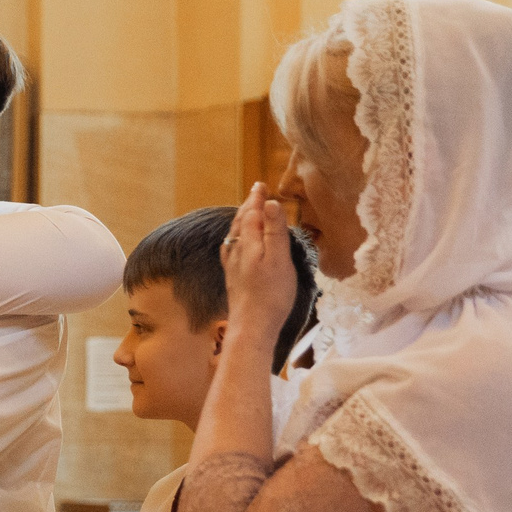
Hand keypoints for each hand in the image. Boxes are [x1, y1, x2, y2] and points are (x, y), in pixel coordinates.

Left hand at [220, 182, 297, 339]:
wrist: (252, 327)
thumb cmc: (270, 295)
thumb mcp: (279, 259)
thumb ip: (274, 230)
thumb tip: (269, 203)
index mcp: (248, 243)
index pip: (251, 213)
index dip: (256, 199)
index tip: (260, 185)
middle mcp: (236, 251)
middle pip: (241, 222)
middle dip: (249, 206)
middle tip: (256, 193)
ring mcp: (233, 266)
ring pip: (235, 236)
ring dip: (242, 221)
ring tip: (247, 213)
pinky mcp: (233, 279)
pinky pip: (233, 250)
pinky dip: (237, 239)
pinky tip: (236, 246)